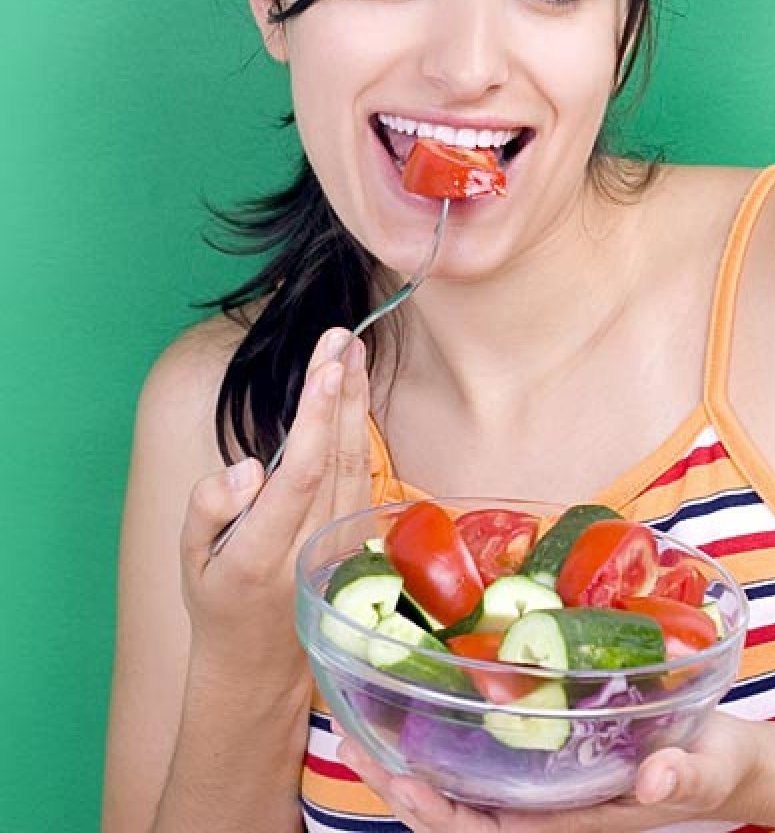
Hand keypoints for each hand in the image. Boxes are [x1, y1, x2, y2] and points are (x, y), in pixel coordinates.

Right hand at [178, 326, 371, 683]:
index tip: (326, 365)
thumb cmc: (218, 599)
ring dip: (354, 402)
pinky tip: (355, 393)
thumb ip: (209, 507)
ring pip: (354, 461)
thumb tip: (247, 466)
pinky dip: (360, 428)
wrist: (259, 662)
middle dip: (339, 390)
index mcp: (261, 556)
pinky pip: (361, 474)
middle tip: (341, 336)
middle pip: (334, 457)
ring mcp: (341, 546)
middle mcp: (311, 549)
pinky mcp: (357, 539)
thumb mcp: (189, 558)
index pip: (299, 475)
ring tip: (351, 349)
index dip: (316, 416)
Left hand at [335, 711, 760, 830]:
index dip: (441, 814)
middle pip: (458, 813)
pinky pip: (485, 758)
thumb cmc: (718, 767)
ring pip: (462, 789)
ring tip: (361, 728)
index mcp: (574, 819)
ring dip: (410, 766)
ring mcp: (544, 782)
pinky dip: (444, 742)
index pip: (492, 830)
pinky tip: (417, 710)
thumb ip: (683, 775)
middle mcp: (548, 806)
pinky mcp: (547, 752)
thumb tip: (655, 780)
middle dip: (403, 788)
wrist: (726, 759)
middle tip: (352, 742)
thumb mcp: (708, 769)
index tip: (403, 781)